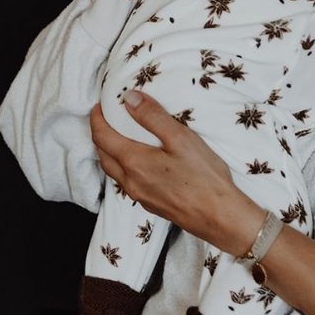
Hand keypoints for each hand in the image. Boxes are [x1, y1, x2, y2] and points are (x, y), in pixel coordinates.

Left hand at [89, 91, 264, 255]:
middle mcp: (130, 181)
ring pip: (113, 170)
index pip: (102, 137)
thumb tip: (128, 98)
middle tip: (107, 119)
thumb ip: (153, 116)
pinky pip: (126, 182)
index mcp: (134, 161)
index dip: (96, 119)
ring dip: (109, 152)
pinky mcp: (150, 204)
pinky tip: (139, 162)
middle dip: (100, 135)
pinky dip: (123, 166)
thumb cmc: (203, 177)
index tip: (99, 106)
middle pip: (103, 155)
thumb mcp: (180, 138)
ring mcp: (139, 195)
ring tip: (119, 137)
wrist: (218, 216)